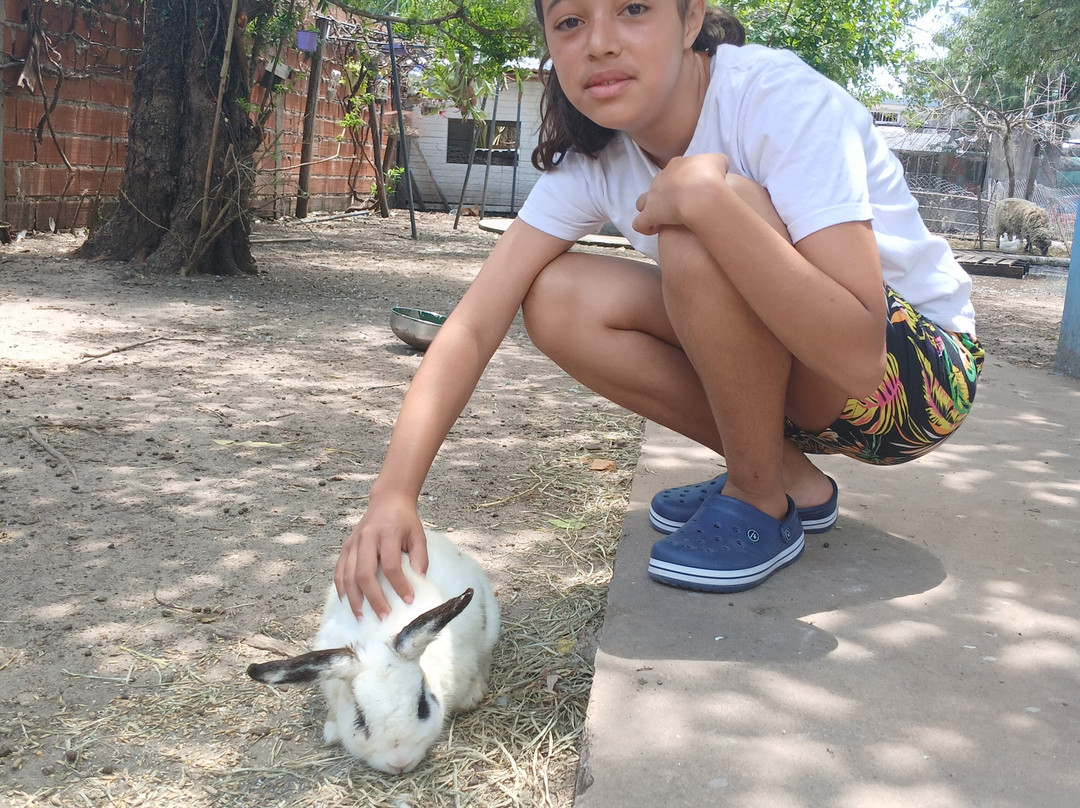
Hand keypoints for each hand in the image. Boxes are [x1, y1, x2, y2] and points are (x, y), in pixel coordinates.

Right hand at [333, 498, 428, 620]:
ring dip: (353, 599)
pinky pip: (339, 570)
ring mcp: (353, 542)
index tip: (408, 600)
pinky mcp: (346, 546)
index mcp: (387, 533)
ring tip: (360, 617)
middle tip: (382, 617)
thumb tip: (420, 579)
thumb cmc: (405, 521)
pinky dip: (341, 588)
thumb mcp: (418, 534)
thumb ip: (420, 556)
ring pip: (348, 574)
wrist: (387, 500)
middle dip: (373, 598)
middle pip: (364, 573)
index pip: (391, 564)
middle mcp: (366, 538)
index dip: (399, 584)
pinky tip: (346, 602)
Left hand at [632, 153, 730, 235]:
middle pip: (659, 185)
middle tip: (683, 206)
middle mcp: (661, 179)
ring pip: (642, 202)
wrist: (700, 191)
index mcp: (677, 165)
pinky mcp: (650, 215)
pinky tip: (656, 230)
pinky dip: (646, 227)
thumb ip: (716, 164)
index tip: (695, 191)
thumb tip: (717, 169)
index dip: (684, 182)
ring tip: (662, 219)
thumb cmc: (711, 175)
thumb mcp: (719, 162)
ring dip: (650, 209)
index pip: (676, 172)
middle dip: (667, 195)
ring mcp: (653, 197)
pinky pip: (640, 223)